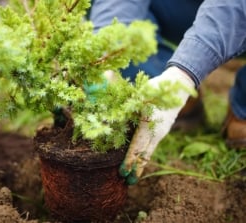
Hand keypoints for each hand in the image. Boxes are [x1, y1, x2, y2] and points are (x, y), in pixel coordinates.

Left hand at [119, 66, 195, 184]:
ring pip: (149, 153)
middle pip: (144, 156)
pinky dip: (146, 156)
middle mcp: (156, 133)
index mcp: (148, 125)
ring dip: (141, 165)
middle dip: (136, 169)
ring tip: (133, 176)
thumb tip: (111, 117)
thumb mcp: (141, 94)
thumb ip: (128, 107)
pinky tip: (141, 160)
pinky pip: (153, 146)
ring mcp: (161, 133)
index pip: (137, 148)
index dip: (129, 161)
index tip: (122, 173)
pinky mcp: (162, 130)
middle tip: (127, 183)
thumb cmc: (157, 87)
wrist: (179, 85)